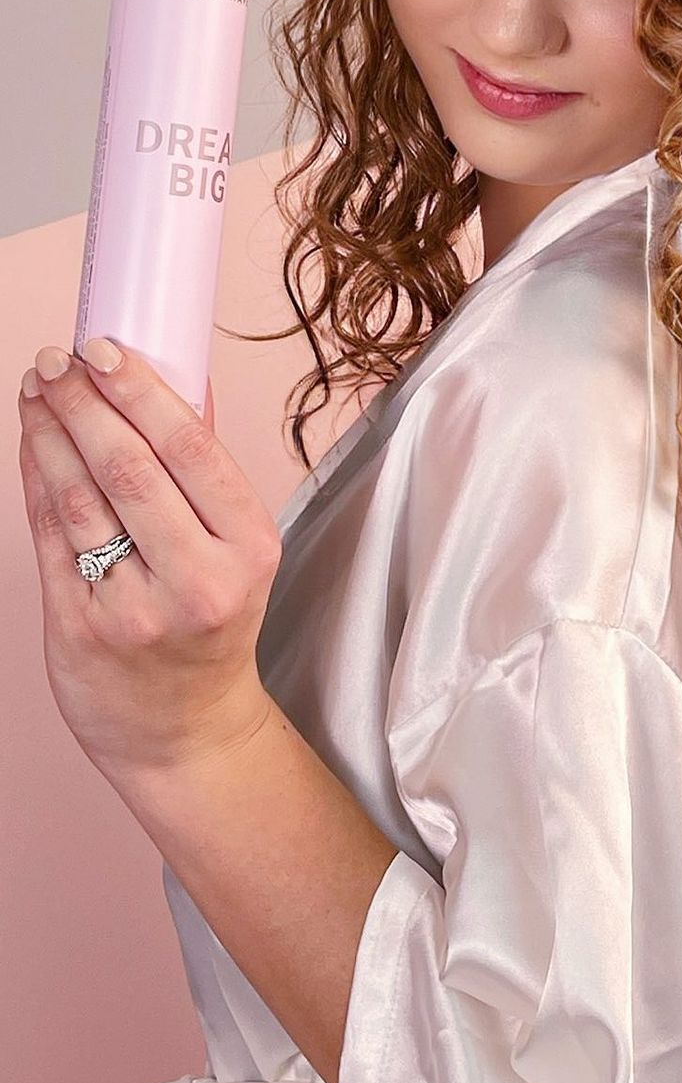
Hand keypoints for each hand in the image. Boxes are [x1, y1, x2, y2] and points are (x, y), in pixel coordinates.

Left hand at [18, 342, 281, 784]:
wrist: (186, 733)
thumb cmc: (211, 628)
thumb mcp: (239, 552)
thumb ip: (209, 473)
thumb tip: (184, 381)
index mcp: (249, 549)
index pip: (190, 450)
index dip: (140, 392)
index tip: (105, 349)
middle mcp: (196, 581)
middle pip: (129, 468)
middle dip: (85, 402)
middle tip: (59, 360)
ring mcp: (133, 610)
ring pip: (80, 499)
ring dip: (50, 432)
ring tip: (37, 390)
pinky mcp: (79, 631)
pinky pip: (50, 538)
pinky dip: (36, 479)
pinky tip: (32, 441)